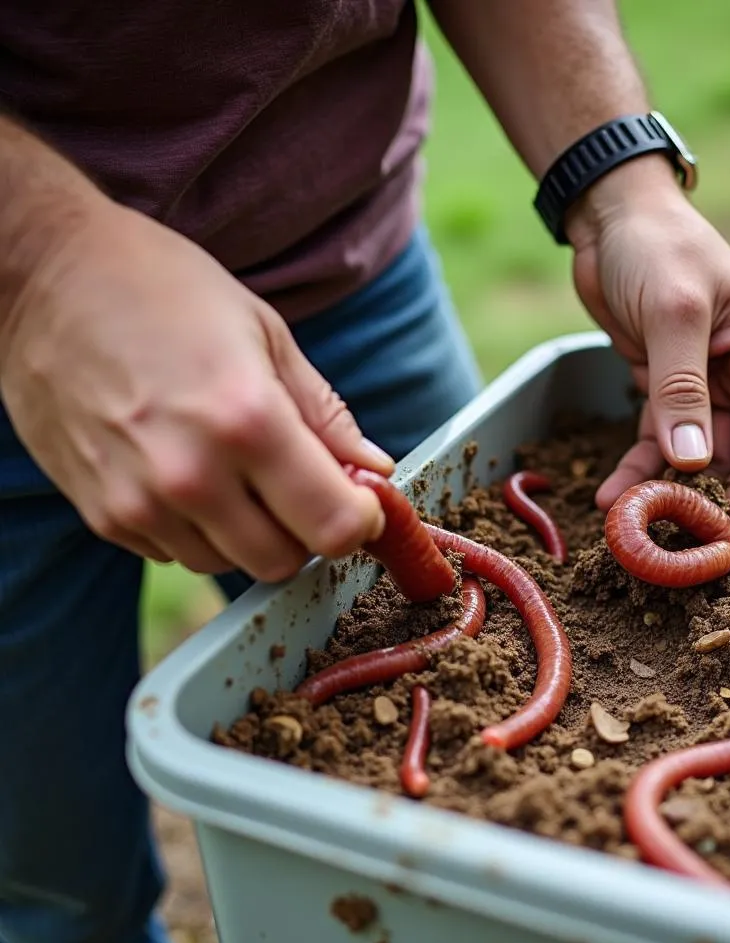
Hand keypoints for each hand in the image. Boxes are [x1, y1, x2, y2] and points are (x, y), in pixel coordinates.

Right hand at [0, 201, 393, 580]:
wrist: (39, 277)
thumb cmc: (162, 289)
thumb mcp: (265, 333)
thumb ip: (326, 414)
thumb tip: (376, 471)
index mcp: (247, 421)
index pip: (335, 526)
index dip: (360, 520)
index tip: (360, 500)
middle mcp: (191, 475)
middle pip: (285, 561)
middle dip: (308, 531)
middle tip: (302, 485)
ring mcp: (139, 503)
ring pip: (229, 565)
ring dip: (252, 534)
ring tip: (238, 471)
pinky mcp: (102, 516)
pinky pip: (177, 554)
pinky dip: (199, 531)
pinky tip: (188, 472)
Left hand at [565, 156, 729, 549]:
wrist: (613, 220)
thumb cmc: (658, 246)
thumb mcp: (674, 312)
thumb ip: (682, 388)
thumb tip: (692, 463)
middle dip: (727, 505)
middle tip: (692, 543)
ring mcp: (710, 390)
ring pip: (705, 463)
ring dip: (676, 496)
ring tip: (639, 525)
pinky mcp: (668, 394)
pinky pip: (659, 447)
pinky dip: (638, 473)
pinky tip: (610, 496)